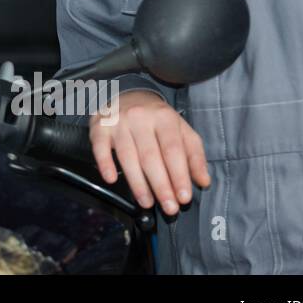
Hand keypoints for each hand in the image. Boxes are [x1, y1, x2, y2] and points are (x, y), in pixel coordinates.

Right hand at [89, 89, 210, 214]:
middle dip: (161, 185)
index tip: (184, 198)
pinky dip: (105, 164)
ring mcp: (118, 121)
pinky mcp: (99, 126)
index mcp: (164, 117)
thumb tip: (203, 181)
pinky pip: (100, 147)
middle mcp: (140, 117)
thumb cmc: (158, 120)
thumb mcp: (182, 131)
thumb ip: (194, 156)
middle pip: (151, 156)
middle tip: (169, 208)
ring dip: (137, 183)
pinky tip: (111, 179)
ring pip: (127, 156)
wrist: (129, 94)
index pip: (173, 150)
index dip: (179, 175)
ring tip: (147, 203)